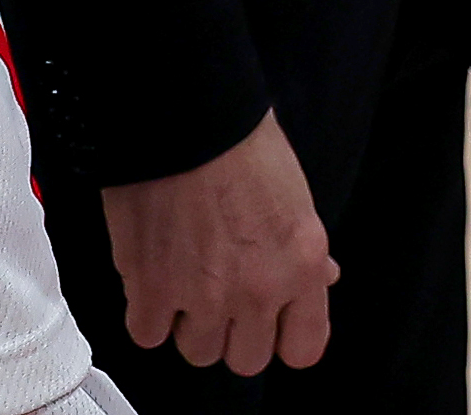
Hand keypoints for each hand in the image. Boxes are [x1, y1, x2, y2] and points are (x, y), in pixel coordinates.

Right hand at [101, 111, 336, 375]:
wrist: (185, 112)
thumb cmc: (240, 139)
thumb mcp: (296, 194)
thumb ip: (305, 250)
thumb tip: (323, 277)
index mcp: (303, 264)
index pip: (304, 348)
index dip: (282, 336)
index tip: (269, 323)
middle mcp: (259, 289)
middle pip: (246, 359)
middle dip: (232, 331)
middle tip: (220, 295)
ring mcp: (204, 295)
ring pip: (197, 352)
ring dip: (188, 322)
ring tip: (184, 278)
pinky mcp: (152, 289)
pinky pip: (147, 334)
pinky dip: (146, 311)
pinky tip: (153, 277)